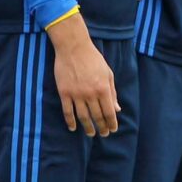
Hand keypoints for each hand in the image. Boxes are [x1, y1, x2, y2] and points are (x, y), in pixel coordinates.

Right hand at [47, 14, 119, 135]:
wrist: (73, 47)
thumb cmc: (93, 59)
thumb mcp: (108, 74)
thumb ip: (112, 92)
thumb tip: (117, 109)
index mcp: (103, 89)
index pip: (109, 112)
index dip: (111, 123)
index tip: (112, 130)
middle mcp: (90, 94)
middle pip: (97, 117)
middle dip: (101, 127)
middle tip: (102, 134)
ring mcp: (76, 94)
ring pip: (83, 117)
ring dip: (87, 127)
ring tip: (91, 133)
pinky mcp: (64, 93)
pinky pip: (67, 111)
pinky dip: (70, 121)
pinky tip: (73, 128)